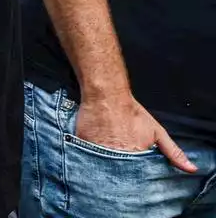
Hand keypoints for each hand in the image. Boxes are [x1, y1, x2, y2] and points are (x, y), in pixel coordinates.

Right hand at [75, 95, 196, 171]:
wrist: (106, 96)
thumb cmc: (131, 112)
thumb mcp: (157, 132)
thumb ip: (174, 152)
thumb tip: (190, 168)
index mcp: (135, 157)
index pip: (136, 177)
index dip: (135, 175)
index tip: (134, 173)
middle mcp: (116, 157)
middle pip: (118, 174)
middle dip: (120, 172)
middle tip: (120, 159)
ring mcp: (97, 152)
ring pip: (102, 168)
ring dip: (105, 166)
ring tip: (107, 154)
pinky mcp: (83, 144)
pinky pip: (87, 158)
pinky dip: (90, 157)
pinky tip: (94, 150)